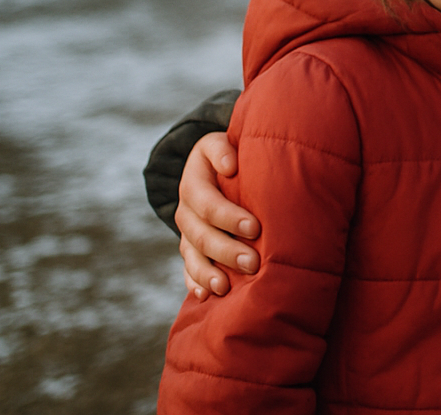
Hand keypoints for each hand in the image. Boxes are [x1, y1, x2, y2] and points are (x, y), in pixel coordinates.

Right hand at [174, 131, 260, 298]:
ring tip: (225, 287)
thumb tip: (230, 165)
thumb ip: (222, 150)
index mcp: (193, 184)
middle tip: (252, 263)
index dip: (229, 217)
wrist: (211, 169)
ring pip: (192, 256)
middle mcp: (186, 211)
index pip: (208, 203)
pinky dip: (194, 283)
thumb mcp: (220, 144)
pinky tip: (204, 296)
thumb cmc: (228, 156)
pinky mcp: (190, 249)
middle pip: (201, 235)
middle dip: (226, 251)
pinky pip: (187, 269)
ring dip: (208, 273)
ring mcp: (187, 233)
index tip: (255, 228)